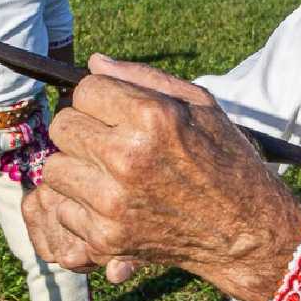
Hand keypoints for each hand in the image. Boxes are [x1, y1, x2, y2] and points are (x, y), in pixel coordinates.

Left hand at [32, 55, 300, 300]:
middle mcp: (126, 157)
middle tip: (108, 143)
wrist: (246, 231)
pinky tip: (108, 204)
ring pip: (55, 170)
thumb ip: (144, 78)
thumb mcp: (200, 105)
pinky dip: (79, 208)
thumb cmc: (226, 161)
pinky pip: (62, 210)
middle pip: (62, 126)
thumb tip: (94, 62)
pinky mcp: (106, 238)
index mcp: (151, 118)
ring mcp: (113, 201)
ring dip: (76, 170)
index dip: (99, 98)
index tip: (115, 112)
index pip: (85, 90)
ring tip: (107, 175)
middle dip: (82, 130)